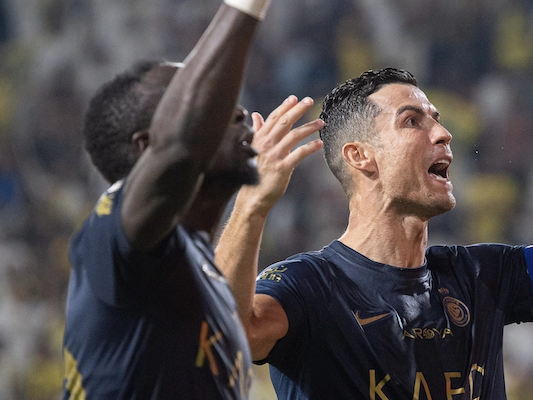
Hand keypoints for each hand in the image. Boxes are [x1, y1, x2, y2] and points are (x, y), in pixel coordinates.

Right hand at [240, 95, 323, 215]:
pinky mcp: (282, 168)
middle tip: (309, 101)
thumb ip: (257, 131)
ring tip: (321, 123)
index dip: (284, 107)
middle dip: (298, 110)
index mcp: (259, 139)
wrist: (252, 197)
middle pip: (284, 122)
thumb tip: (256, 115)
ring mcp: (274, 156)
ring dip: (309, 127)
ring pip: (294, 136)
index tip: (295, 98)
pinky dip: (310, 147)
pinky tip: (319, 143)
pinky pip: (299, 154)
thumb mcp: (253, 150)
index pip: (273, 118)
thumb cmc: (254, 173)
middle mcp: (266, 145)